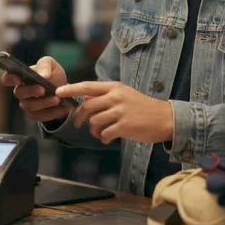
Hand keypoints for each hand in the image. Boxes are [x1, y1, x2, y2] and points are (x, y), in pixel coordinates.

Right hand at [1, 56, 70, 122]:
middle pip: (19, 93)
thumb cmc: (52, 74)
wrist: (64, 89)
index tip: (18, 79)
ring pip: (30, 106)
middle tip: (43, 89)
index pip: (7, 78)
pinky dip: (53, 112)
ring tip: (57, 99)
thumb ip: (45, 65)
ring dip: (44, 103)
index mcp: (20, 76)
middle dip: (31, 91)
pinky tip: (64, 107)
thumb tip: (43, 74)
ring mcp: (27, 104)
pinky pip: (41, 116)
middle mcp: (21, 91)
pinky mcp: (35, 115)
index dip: (10, 79)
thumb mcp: (51, 64)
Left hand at [56, 81, 173, 144]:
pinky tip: (109, 138)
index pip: (88, 86)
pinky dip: (104, 138)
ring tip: (100, 133)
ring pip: (94, 122)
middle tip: (77, 124)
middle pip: (87, 106)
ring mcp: (121, 111)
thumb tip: (85, 99)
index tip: (58, 92)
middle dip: (78, 117)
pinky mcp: (125, 126)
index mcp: (115, 87)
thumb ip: (106, 96)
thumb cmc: (143, 107)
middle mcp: (116, 97)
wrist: (166, 118)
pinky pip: (105, 134)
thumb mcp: (124, 95)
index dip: (71, 89)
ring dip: (94, 130)